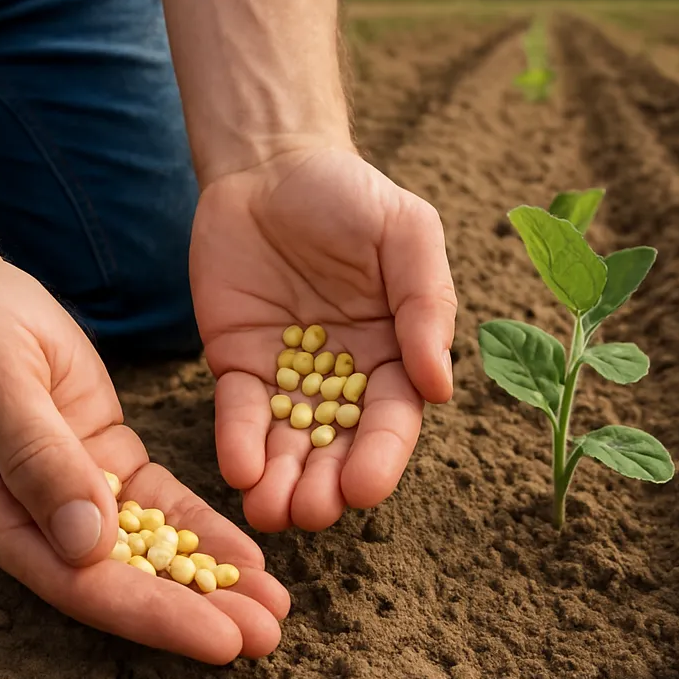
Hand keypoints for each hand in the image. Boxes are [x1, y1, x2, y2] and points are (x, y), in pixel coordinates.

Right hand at [0, 255, 288, 662]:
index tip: (220, 640)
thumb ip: (40, 459)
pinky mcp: (106, 458)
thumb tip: (89, 545)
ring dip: (211, 577)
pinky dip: (202, 527)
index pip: (82, 584)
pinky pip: (161, 501)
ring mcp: (75, 489)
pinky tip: (247, 551)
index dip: (154, 615)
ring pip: (150, 547)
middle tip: (270, 635)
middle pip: (125, 579)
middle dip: (198, 610)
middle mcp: (36, 517)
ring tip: (274, 606)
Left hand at [191, 146, 457, 531]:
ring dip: (281, 481)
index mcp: (394, 353)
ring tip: (271, 512)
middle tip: (311, 512)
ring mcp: (288, 374)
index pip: (392, 418)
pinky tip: (240, 469)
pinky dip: (239, 442)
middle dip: (326, 484)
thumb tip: (440, 387)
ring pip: (287, 442)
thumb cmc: (351, 196)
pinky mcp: (237, 364)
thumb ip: (428, 304)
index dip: (381, 456)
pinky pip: (238, 411)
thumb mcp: (408, 234)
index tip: (365, 490)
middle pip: (338, 444)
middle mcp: (343, 377)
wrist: (271, 165)